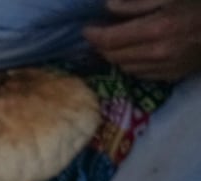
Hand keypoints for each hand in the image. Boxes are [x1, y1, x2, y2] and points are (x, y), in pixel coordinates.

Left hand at [85, 0, 200, 80]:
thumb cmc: (196, 6)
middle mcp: (156, 52)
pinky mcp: (168, 77)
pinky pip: (138, 73)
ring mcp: (163, 67)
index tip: (87, 29)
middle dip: (101, 46)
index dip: (94, 34)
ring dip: (114, 55)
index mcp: (156, 28)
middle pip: (113, 56)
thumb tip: (108, 7)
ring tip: (114, 43)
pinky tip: (134, 53)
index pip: (110, 39)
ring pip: (123, 66)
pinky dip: (130, 63)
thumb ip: (136, 3)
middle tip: (99, 35)